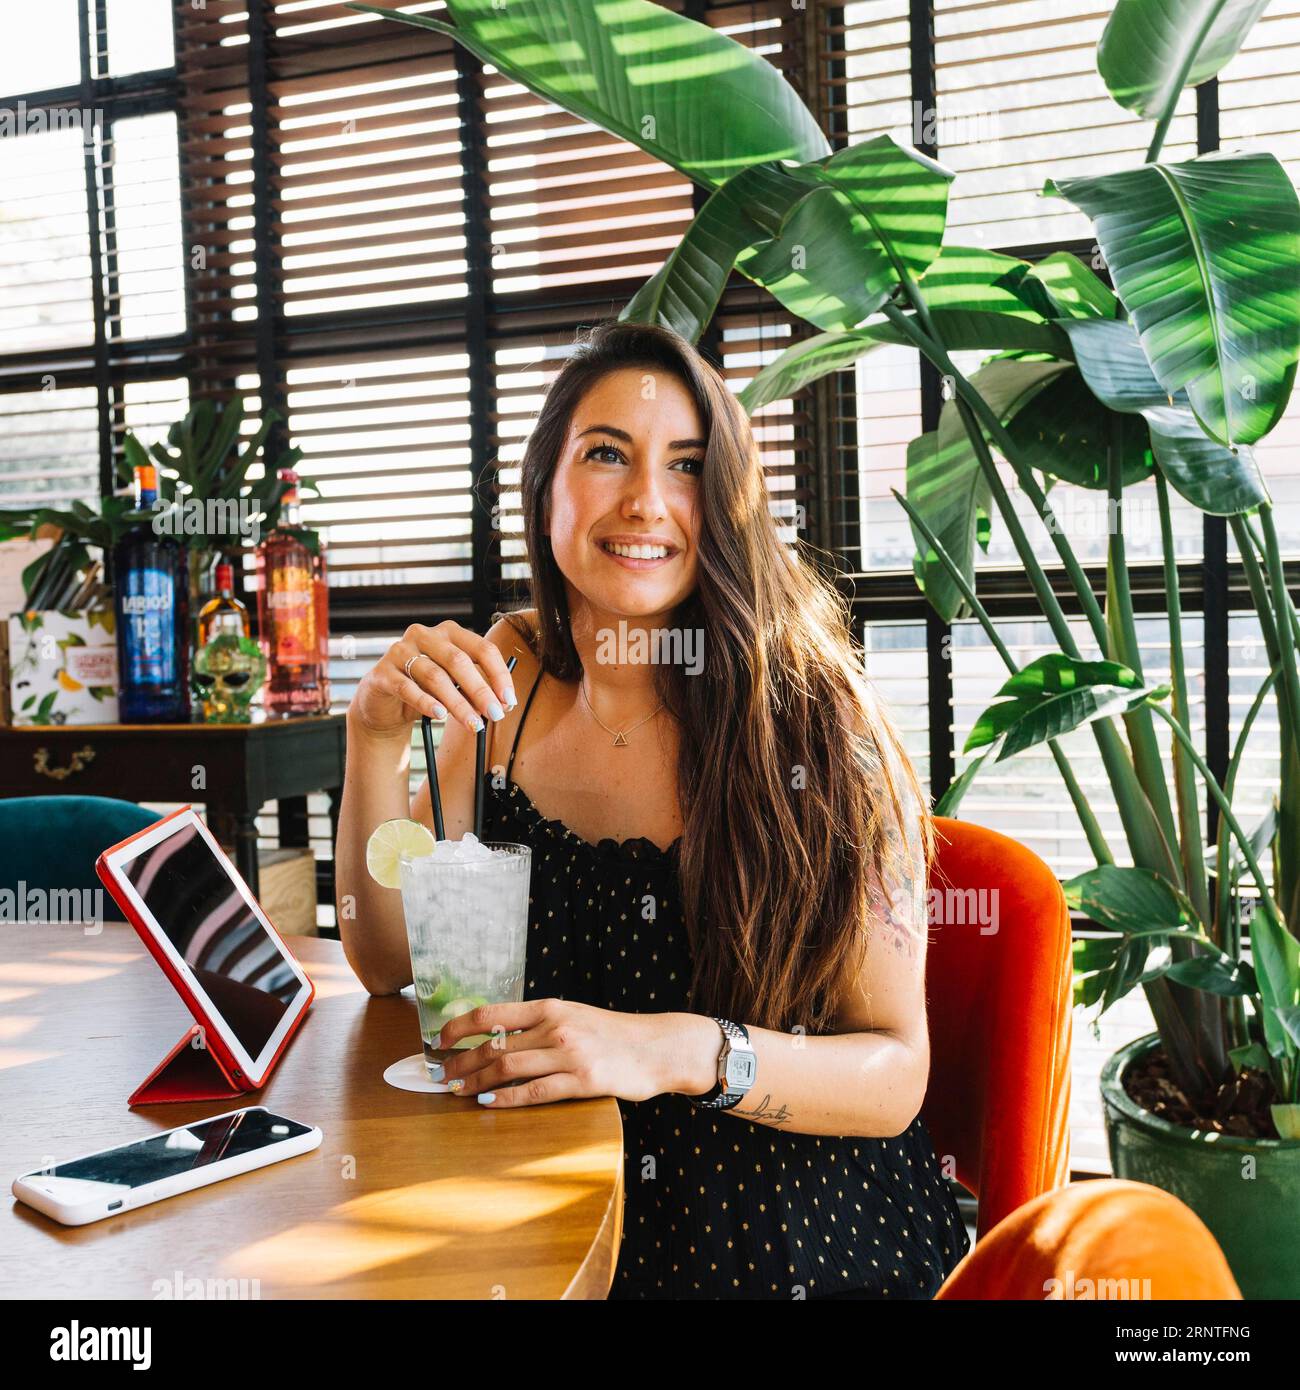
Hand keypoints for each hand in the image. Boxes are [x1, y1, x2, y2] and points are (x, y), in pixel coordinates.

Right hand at [348, 620, 517, 737]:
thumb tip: (503, 704)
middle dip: (481, 691)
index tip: (509, 700)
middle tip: (495, 715)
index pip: (482, 648)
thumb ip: (475, 689)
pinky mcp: (382, 673)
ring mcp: (400, 651)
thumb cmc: (425, 690)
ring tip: (473, 724)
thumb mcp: (454, 685)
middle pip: (459, 661)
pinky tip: (440, 715)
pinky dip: (426, 702)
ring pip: (435, 676)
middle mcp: (425, 635)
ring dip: (458, 703)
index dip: (499, 675)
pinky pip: (407, 688)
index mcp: (449, 633)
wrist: (383, 703)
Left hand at [436, 999, 688, 1106]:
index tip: (440, 1039)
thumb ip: (540, 1024)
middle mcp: (556, 1027)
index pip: (492, 1014)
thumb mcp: (575, 1016)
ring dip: (476, 1082)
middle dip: (461, 1062)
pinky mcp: (583, 1081)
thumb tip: (497, 1036)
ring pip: (508, 1068)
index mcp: (551, 1008)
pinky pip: (535, 1092)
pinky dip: (507, 1098)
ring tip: (458, 1091)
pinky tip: (489, 1103)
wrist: (659, 1046)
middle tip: (441, 1075)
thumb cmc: (613, 1034)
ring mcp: (569, 1055)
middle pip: (494, 1046)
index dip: (459, 1026)